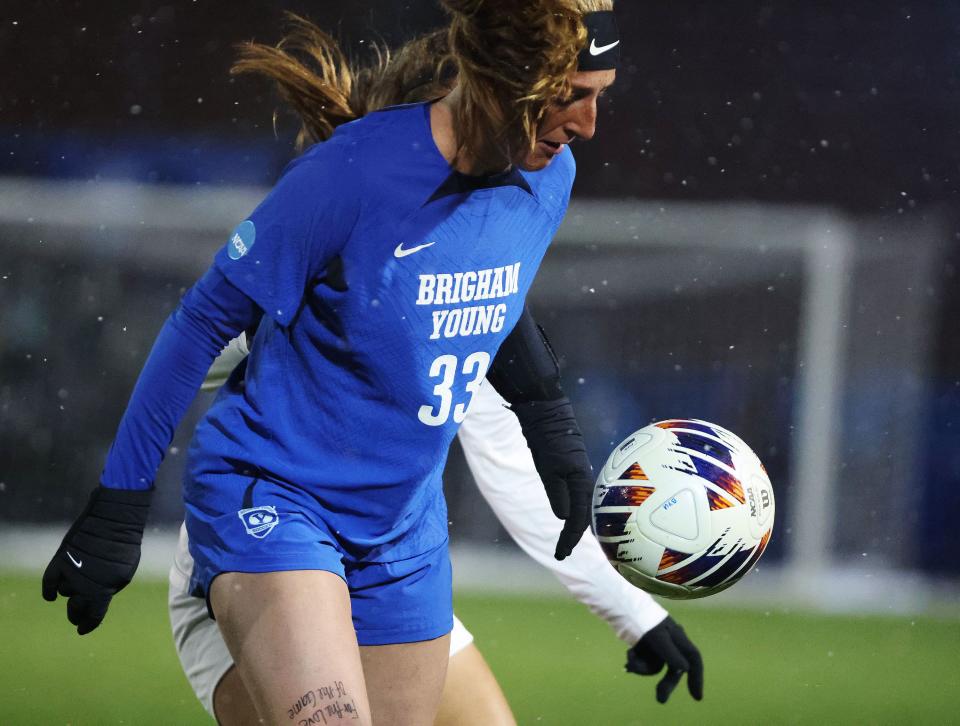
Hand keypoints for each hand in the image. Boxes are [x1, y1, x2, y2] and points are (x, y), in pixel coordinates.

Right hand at [42, 486, 152, 633]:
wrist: (114, 519)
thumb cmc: (124, 545)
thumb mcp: (125, 571)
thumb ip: (110, 588)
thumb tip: (97, 599)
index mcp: (105, 589)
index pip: (94, 616)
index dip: (88, 625)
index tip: (82, 630)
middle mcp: (85, 584)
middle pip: (75, 609)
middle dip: (76, 614)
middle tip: (76, 616)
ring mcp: (71, 572)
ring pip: (64, 592)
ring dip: (70, 592)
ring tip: (78, 584)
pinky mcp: (61, 560)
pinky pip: (49, 582)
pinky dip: (48, 590)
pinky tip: (50, 596)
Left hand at [511, 397, 593, 559]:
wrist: (545, 411)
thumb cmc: (546, 437)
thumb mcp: (548, 468)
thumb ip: (557, 493)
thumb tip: (563, 519)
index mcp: (581, 481)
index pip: (577, 519)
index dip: (569, 539)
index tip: (560, 556)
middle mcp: (584, 479)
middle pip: (582, 515)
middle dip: (573, 536)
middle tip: (562, 553)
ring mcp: (578, 473)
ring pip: (580, 505)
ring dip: (572, 524)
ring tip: (565, 541)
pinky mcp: (571, 468)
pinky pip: (575, 496)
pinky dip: (571, 509)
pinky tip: (565, 514)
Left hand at [626, 616, 703, 702]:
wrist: (623, 610)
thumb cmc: (644, 622)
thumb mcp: (658, 638)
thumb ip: (671, 654)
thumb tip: (685, 669)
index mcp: (678, 638)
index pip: (693, 659)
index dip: (697, 678)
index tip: (697, 698)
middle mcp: (671, 643)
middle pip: (673, 669)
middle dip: (666, 684)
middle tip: (660, 700)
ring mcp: (657, 646)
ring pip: (655, 666)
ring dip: (642, 667)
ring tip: (629, 659)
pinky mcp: (645, 646)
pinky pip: (645, 662)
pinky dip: (636, 662)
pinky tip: (627, 659)